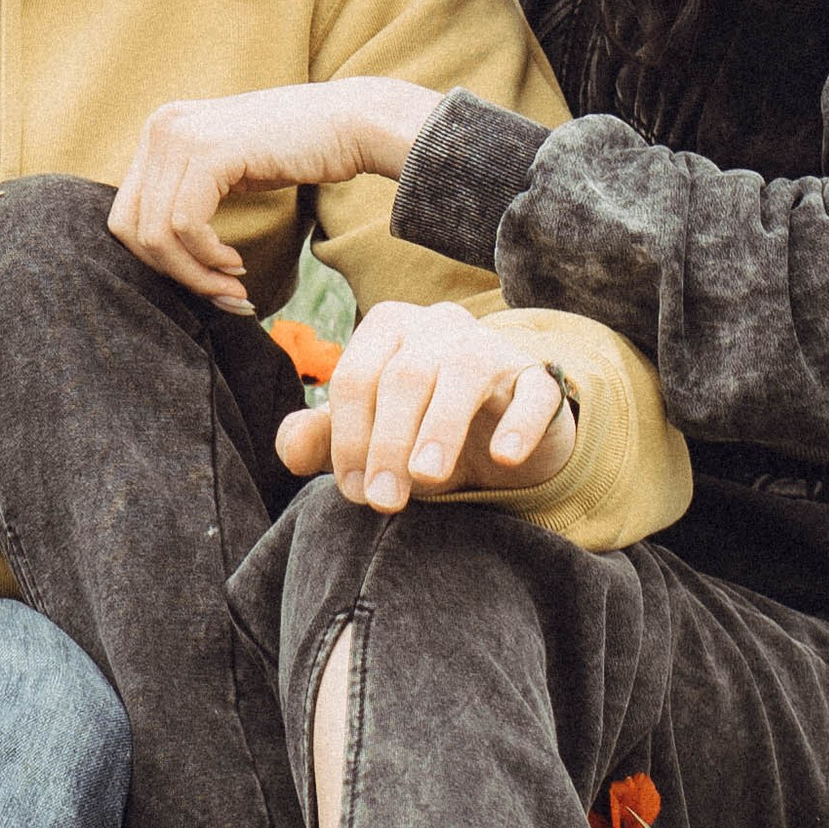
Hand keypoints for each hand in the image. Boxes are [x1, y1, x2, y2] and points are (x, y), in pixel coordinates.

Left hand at [110, 79, 446, 306]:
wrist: (353, 122)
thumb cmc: (299, 153)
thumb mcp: (227, 172)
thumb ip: (186, 196)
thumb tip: (153, 258)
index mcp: (160, 131)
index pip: (127, 214)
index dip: (158, 262)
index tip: (204, 282)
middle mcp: (160, 126)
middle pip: (130, 227)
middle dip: (173, 273)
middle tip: (220, 294)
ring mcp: (180, 135)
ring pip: (156, 234)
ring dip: (196, 274)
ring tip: (234, 285)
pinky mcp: (208, 151)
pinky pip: (185, 226)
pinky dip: (208, 258)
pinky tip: (238, 265)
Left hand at [274, 298, 576, 510]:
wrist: (500, 439)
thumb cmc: (420, 431)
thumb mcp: (369, 437)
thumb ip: (324, 440)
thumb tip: (290, 451)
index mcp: (389, 327)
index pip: (355, 375)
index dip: (348, 437)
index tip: (353, 491)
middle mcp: (438, 325)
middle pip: (404, 375)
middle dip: (388, 442)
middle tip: (383, 502)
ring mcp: (493, 346)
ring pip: (464, 371)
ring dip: (442, 427)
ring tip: (428, 477)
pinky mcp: (539, 378)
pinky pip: (534, 391)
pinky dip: (519, 423)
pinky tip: (505, 457)